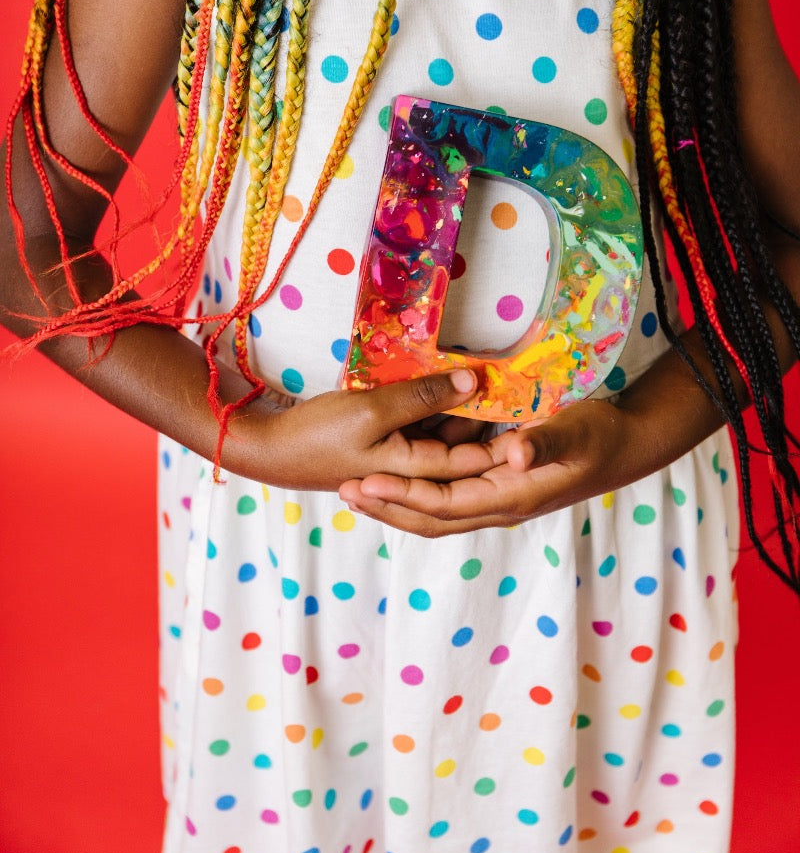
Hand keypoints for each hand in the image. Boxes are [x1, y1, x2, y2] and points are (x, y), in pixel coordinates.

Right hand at [230, 368, 497, 490]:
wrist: (267, 450)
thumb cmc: (318, 435)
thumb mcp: (372, 411)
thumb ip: (423, 396)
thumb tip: (472, 381)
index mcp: (416, 473)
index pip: (476, 459)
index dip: (508, 438)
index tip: (537, 410)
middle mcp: (413, 472)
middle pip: (464, 448)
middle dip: (492, 424)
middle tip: (523, 391)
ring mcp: (398, 460)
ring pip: (444, 437)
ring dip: (464, 413)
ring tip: (495, 379)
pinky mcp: (383, 446)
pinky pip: (421, 429)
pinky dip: (436, 410)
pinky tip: (449, 383)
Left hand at [338, 397, 657, 535]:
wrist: (626, 445)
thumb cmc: (600, 436)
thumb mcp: (576, 432)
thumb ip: (545, 440)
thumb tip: (514, 453)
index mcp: (510, 496)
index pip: (443, 505)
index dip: (403, 497)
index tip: (366, 484)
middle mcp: (498, 503)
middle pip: (430, 517)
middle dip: (388, 508)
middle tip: (345, 491)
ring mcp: (498, 496)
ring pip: (436, 510)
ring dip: (398, 502)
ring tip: (359, 488)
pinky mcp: (499, 483)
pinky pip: (450, 495)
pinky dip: (418, 490)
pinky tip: (399, 475)